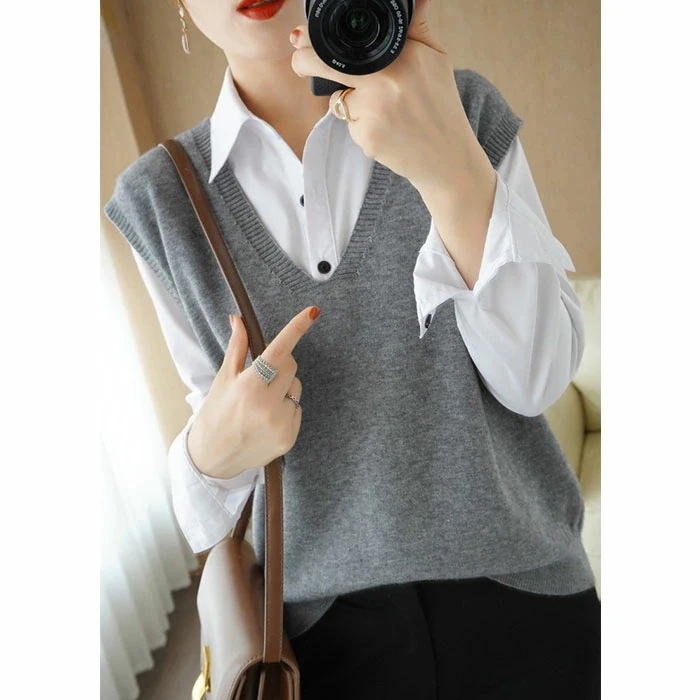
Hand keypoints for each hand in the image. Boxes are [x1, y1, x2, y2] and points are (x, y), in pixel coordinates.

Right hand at [186, 306, 320, 478]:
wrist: (213, 457)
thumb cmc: (215, 414)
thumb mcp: (223, 379)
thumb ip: (237, 349)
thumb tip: (239, 319)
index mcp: (248, 386)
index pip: (278, 351)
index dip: (296, 329)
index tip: (312, 312)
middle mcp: (267, 405)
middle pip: (290, 365)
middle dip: (280, 362)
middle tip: (261, 373)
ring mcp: (280, 423)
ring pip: (296, 387)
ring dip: (284, 387)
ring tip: (261, 402)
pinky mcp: (290, 437)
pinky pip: (297, 409)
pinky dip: (286, 408)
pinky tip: (267, 418)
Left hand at [289, 0, 482, 192]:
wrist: (446, 157)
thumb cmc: (440, 107)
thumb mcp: (437, 59)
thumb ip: (417, 28)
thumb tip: (414, 0)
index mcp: (403, 55)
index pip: (349, 40)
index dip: (317, 39)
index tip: (303, 38)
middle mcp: (385, 80)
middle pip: (323, 64)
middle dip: (304, 61)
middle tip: (300, 61)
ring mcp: (373, 109)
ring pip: (339, 99)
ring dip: (350, 102)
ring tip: (384, 112)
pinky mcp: (365, 136)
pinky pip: (349, 123)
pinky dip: (360, 126)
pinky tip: (384, 130)